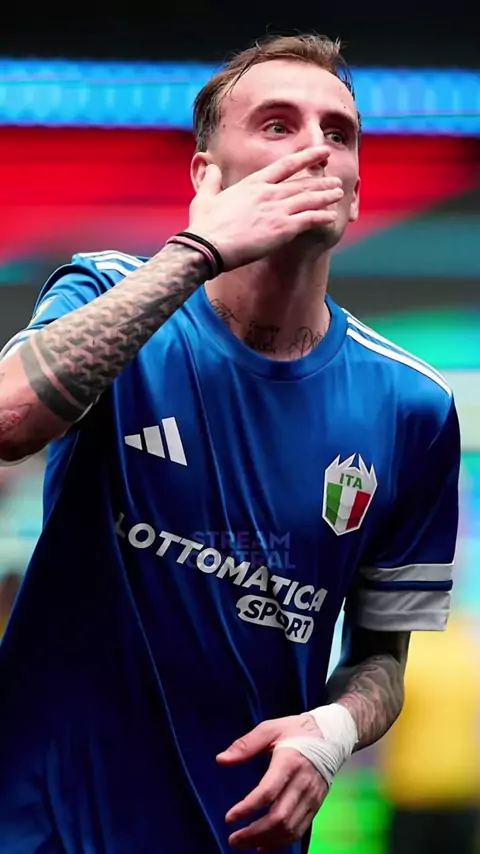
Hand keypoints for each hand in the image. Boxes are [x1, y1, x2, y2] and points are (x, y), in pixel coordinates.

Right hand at [188, 147, 342, 270]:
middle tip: (336, 180)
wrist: (208, 246)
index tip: (322, 152)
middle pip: (302, 184)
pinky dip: (322, 217)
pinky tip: (331, 217)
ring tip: (339, 193)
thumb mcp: (205, 198)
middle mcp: (268, 193)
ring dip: (326, 196)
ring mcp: (276, 210)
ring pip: (309, 199)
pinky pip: (309, 220)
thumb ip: (212, 181)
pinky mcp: (282, 229)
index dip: (307, 157)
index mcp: (252, 184)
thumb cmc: (204, 226)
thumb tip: (211, 167)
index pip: (285, 166)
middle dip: (321, 181)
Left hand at [217, 714, 328, 850]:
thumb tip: (220, 760)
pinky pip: (299, 830)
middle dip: (254, 832)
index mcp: (289, 762)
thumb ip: (245, 745)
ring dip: (265, 840)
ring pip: (290, 829)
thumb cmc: (297, 731)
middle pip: (279, 817)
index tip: (229, 818)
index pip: (268, 792)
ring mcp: (312, 797)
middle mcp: (303, 783)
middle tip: (233, 839)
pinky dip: (280, 842)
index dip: (248, 808)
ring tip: (243, 843)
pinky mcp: (316, 806)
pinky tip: (263, 844)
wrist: (332, 737)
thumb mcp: (270, 729)